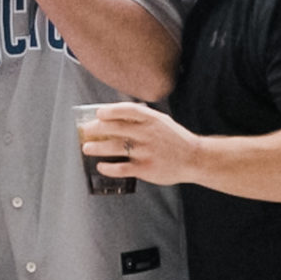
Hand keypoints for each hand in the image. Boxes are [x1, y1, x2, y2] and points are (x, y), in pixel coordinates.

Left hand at [81, 102, 199, 186]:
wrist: (195, 158)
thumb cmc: (175, 139)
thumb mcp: (162, 121)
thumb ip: (142, 118)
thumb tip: (114, 116)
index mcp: (152, 119)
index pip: (127, 110)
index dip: (110, 110)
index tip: (98, 113)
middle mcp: (148, 134)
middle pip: (116, 128)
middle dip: (97, 128)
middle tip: (85, 130)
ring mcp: (146, 152)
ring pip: (115, 147)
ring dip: (97, 147)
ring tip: (86, 148)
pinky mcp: (145, 169)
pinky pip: (121, 168)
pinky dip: (108, 168)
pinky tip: (101, 166)